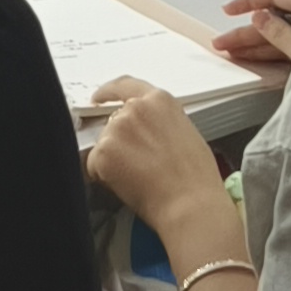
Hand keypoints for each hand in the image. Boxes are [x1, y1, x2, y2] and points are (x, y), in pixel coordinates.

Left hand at [82, 80, 234, 242]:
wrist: (190, 205)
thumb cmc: (196, 179)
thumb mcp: (186, 133)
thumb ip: (160, 123)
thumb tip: (147, 132)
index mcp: (159, 101)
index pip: (125, 85)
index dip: (108, 92)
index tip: (99, 98)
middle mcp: (135, 109)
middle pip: (114, 121)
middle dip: (119, 141)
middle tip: (135, 165)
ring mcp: (118, 128)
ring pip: (104, 143)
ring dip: (113, 159)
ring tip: (139, 177)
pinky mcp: (104, 151)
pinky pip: (94, 164)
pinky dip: (104, 176)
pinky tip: (128, 184)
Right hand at [208, 0, 290, 70]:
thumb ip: (284, 35)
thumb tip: (261, 17)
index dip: (251, 1)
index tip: (230, 10)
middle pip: (279, 19)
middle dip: (248, 31)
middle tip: (223, 42)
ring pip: (284, 36)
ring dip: (257, 44)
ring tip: (231, 53)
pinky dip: (273, 53)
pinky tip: (256, 58)